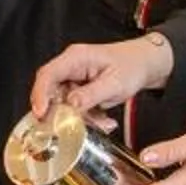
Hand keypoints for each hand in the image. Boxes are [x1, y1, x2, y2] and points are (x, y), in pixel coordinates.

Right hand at [28, 34, 171, 123]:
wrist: (145, 63)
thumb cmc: (133, 65)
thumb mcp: (115, 83)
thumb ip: (91, 94)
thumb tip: (71, 106)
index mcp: (76, 57)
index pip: (48, 75)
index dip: (40, 95)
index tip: (41, 113)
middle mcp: (70, 66)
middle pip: (50, 91)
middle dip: (58, 112)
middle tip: (67, 127)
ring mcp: (73, 78)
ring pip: (62, 103)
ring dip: (78, 117)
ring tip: (100, 122)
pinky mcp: (79, 89)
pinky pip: (73, 107)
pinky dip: (86, 117)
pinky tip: (102, 119)